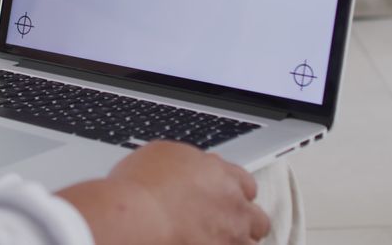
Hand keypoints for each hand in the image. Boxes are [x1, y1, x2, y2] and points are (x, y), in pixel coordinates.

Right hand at [57, 141, 269, 244]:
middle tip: (223, 225)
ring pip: (250, 244)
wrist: (135, 219)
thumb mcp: (161, 155)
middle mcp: (233, 205)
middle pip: (256, 218)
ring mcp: (230, 236)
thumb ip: (188, 161)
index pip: (246, 185)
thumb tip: (191, 165)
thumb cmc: (138, 187)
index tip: (222, 200)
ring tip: (214, 241)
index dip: (234, 193)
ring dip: (236, 242)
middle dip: (243, 222)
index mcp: (222, 175)